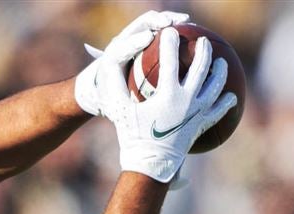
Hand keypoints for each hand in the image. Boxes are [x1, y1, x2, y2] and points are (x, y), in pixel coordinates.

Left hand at [75, 10, 189, 115]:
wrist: (106, 88)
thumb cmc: (112, 99)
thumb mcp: (114, 105)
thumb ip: (119, 105)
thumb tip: (126, 114)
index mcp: (110, 62)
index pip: (119, 49)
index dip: (133, 42)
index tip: (149, 38)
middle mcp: (120, 45)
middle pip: (135, 28)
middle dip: (152, 23)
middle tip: (169, 23)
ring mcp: (132, 38)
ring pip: (148, 22)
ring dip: (166, 18)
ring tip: (184, 20)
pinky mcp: (143, 36)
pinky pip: (157, 25)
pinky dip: (171, 22)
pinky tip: (188, 23)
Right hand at [97, 29, 237, 182]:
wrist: (150, 163)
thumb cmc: (131, 135)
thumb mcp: (118, 108)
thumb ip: (115, 83)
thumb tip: (113, 62)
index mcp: (167, 93)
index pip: (170, 60)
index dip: (169, 43)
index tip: (170, 34)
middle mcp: (187, 99)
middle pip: (201, 68)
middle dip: (203, 50)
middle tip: (202, 41)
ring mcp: (198, 112)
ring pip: (216, 85)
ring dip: (220, 71)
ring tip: (221, 62)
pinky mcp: (202, 124)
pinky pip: (219, 111)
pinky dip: (226, 102)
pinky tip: (230, 97)